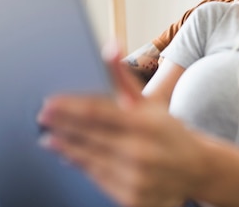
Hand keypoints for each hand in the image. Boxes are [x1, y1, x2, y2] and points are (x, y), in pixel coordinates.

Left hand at [37, 42, 206, 206]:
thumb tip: (110, 46)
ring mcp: (137, 179)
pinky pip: (98, 179)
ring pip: (90, 160)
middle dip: (62, 126)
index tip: (50, 102)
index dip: (70, 108)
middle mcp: (141, 153)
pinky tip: (69, 155)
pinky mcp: (132, 199)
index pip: (98, 113)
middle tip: (42, 117)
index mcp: (146, 125)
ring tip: (49, 137)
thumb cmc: (168, 132)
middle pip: (89, 137)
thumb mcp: (150, 102)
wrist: (196, 169)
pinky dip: (82, 166)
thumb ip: (123, 77)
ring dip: (66, 147)